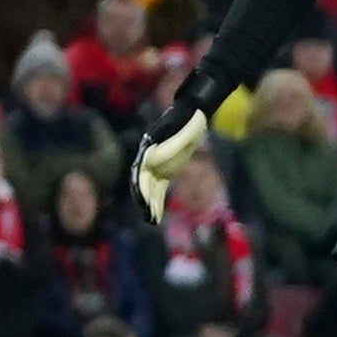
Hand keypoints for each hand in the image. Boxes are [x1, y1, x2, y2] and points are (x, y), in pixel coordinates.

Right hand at [132, 95, 215, 218]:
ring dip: (148, 203)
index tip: (143, 197)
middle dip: (143, 197)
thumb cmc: (188, 121)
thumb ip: (191, 129)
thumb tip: (195, 121)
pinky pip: (157, 190)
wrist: (187, 117)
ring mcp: (154, 166)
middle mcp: (148, 157)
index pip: (143, 168)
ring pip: (147, 187)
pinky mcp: (163, 173)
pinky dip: (156, 203)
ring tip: (151, 219)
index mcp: (151, 147)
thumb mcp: (191, 126)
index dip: (142, 183)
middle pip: (141, 180)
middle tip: (146, 213)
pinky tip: (156, 216)